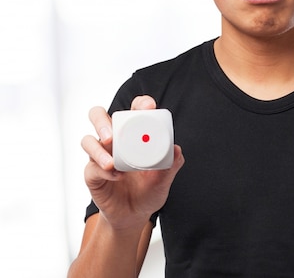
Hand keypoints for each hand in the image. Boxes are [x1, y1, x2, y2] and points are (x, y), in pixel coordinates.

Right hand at [80, 95, 184, 231]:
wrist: (135, 215)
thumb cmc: (150, 190)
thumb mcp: (164, 178)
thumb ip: (172, 164)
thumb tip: (177, 150)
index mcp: (134, 133)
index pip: (133, 110)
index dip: (140, 104)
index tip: (148, 107)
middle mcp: (114, 140)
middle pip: (98, 117)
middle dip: (102, 121)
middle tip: (112, 135)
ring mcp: (100, 155)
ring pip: (88, 141)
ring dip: (98, 150)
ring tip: (111, 162)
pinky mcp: (92, 174)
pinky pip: (91, 167)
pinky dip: (103, 170)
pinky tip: (116, 176)